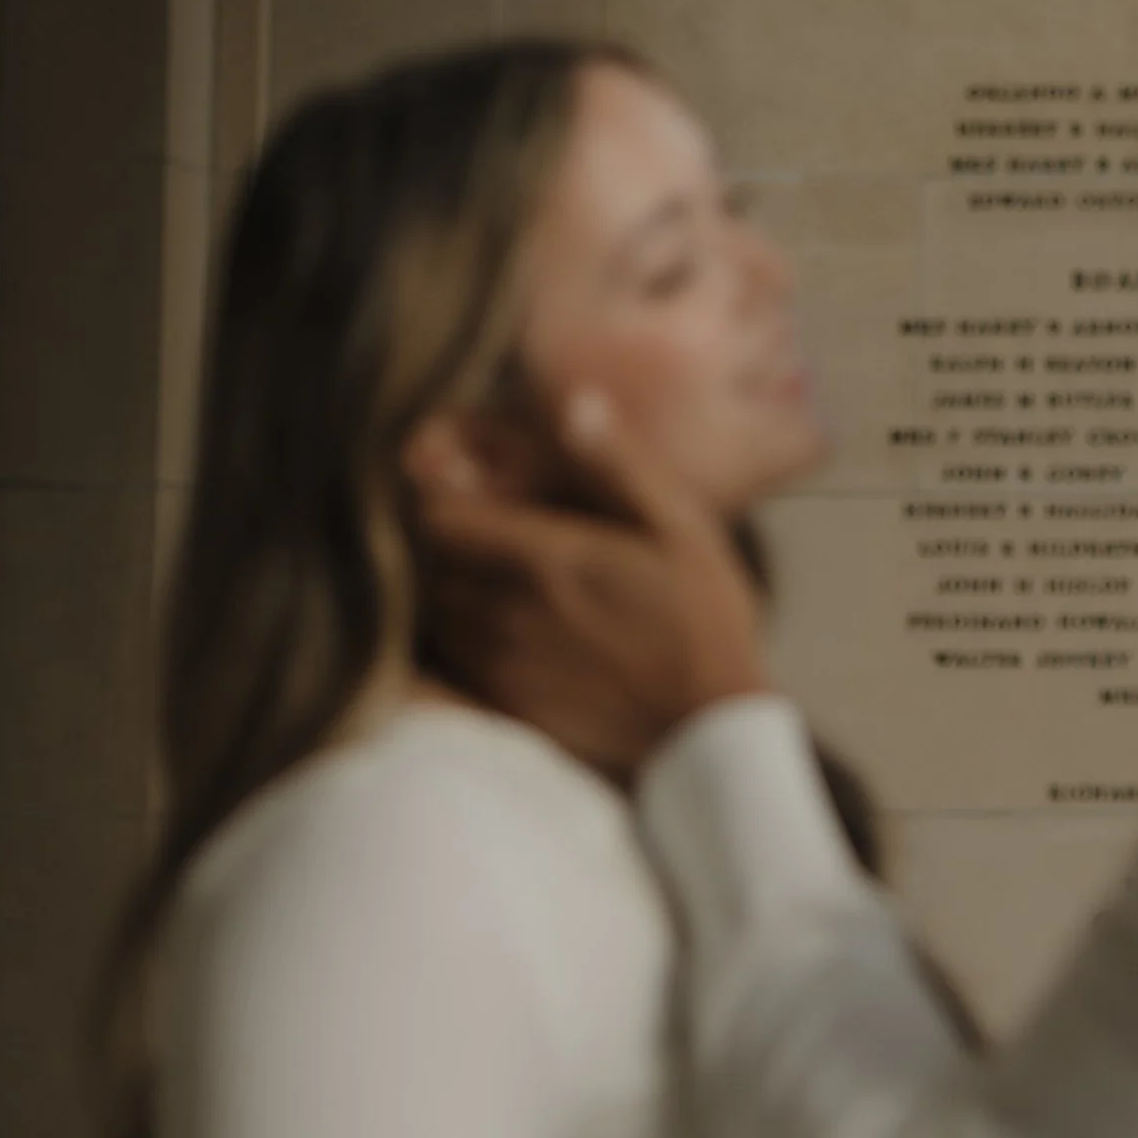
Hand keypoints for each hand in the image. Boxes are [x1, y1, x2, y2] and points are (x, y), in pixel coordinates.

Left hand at [413, 392, 772, 780]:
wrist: (707, 733)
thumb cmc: (702, 620)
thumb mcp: (682, 526)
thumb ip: (620, 464)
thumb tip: (574, 403)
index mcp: (548, 559)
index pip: (443, 518)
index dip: (443, 499)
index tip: (464, 492)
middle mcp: (508, 612)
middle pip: (430, 566)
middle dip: (442, 543)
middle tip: (474, 533)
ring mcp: (500, 667)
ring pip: (432, 615)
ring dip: (443, 592)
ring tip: (480, 581)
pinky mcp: (501, 711)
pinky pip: (443, 668)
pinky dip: (446, 646)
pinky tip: (479, 637)